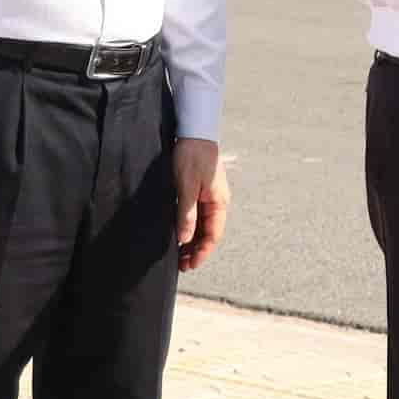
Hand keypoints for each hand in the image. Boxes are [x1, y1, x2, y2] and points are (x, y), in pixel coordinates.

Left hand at [173, 139, 228, 272]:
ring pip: (203, 226)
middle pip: (209, 233)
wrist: (194, 133)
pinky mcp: (200, 192)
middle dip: (197, 250)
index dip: (202, 252)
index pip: (213, 234)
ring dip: (193, 241)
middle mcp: (217, 202)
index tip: (190, 266)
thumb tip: (184, 238)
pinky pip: (197, 216)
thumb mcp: (187, 186)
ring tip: (179, 255)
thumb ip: (187, 213)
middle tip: (182, 266)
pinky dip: (190, 228)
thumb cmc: (192, 156)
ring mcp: (209, 197)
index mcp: (218, 202)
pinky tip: (180, 235)